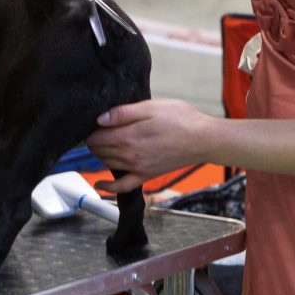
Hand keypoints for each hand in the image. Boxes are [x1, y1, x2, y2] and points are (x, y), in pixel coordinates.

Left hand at [86, 99, 208, 192]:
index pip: (96, 136)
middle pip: (99, 150)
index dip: (91, 128)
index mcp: (129, 136)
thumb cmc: (180, 119)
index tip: (92, 121)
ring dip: (99, 154)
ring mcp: (138, 168)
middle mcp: (130, 156)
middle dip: (93, 139)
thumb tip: (100, 119)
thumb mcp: (150, 107)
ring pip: (107, 163)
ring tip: (100, 142)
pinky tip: (100, 184)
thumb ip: (123, 113)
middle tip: (97, 129)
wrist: (204, 139)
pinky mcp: (146, 175)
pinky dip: (108, 187)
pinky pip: (123, 186)